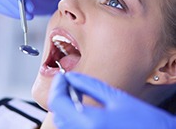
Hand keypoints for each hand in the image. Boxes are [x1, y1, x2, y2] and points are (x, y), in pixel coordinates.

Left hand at [49, 72, 175, 128]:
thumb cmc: (144, 121)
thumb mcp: (116, 98)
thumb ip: (89, 85)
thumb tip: (71, 76)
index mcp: (89, 121)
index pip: (56, 102)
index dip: (57, 85)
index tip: (62, 76)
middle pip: (56, 112)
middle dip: (60, 93)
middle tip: (69, 81)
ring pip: (62, 121)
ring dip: (64, 104)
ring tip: (76, 92)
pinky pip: (71, 127)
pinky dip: (71, 115)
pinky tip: (82, 106)